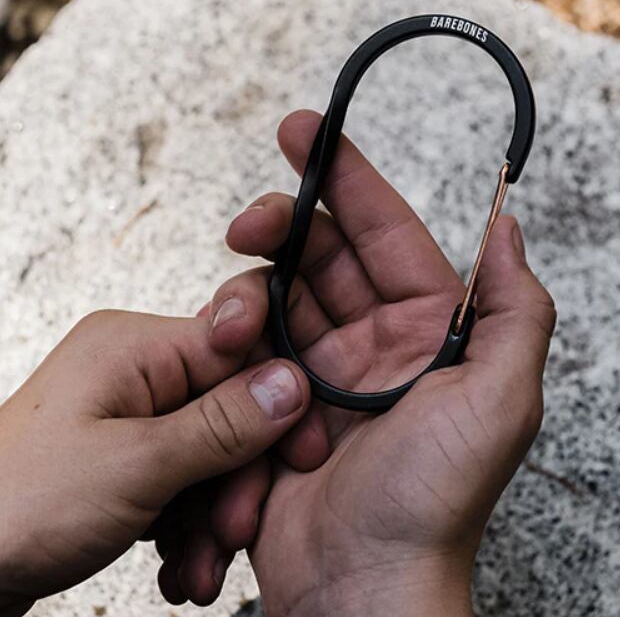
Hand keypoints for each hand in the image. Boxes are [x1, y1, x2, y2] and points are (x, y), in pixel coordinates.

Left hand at [0, 280, 311, 614]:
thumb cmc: (12, 507)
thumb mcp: (135, 465)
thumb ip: (223, 424)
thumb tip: (289, 383)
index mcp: (135, 347)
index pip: (240, 351)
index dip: (277, 401)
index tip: (300, 447)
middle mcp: (136, 371)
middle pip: (230, 407)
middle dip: (239, 476)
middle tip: (237, 528)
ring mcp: (132, 414)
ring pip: (212, 450)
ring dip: (215, 512)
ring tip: (201, 564)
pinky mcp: (128, 453)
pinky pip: (186, 475)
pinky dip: (190, 522)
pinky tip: (182, 562)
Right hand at [212, 111, 555, 615]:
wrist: (363, 588)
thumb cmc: (434, 499)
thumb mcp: (500, 398)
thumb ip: (515, 308)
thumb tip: (509, 224)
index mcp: (425, 327)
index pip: (384, 231)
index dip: (348, 177)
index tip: (309, 130)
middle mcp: (372, 340)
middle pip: (319, 253)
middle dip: (283, 223)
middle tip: (249, 220)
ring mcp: (319, 370)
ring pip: (275, 295)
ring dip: (250, 292)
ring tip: (234, 316)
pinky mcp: (272, 402)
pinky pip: (244, 349)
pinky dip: (231, 342)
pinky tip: (222, 348)